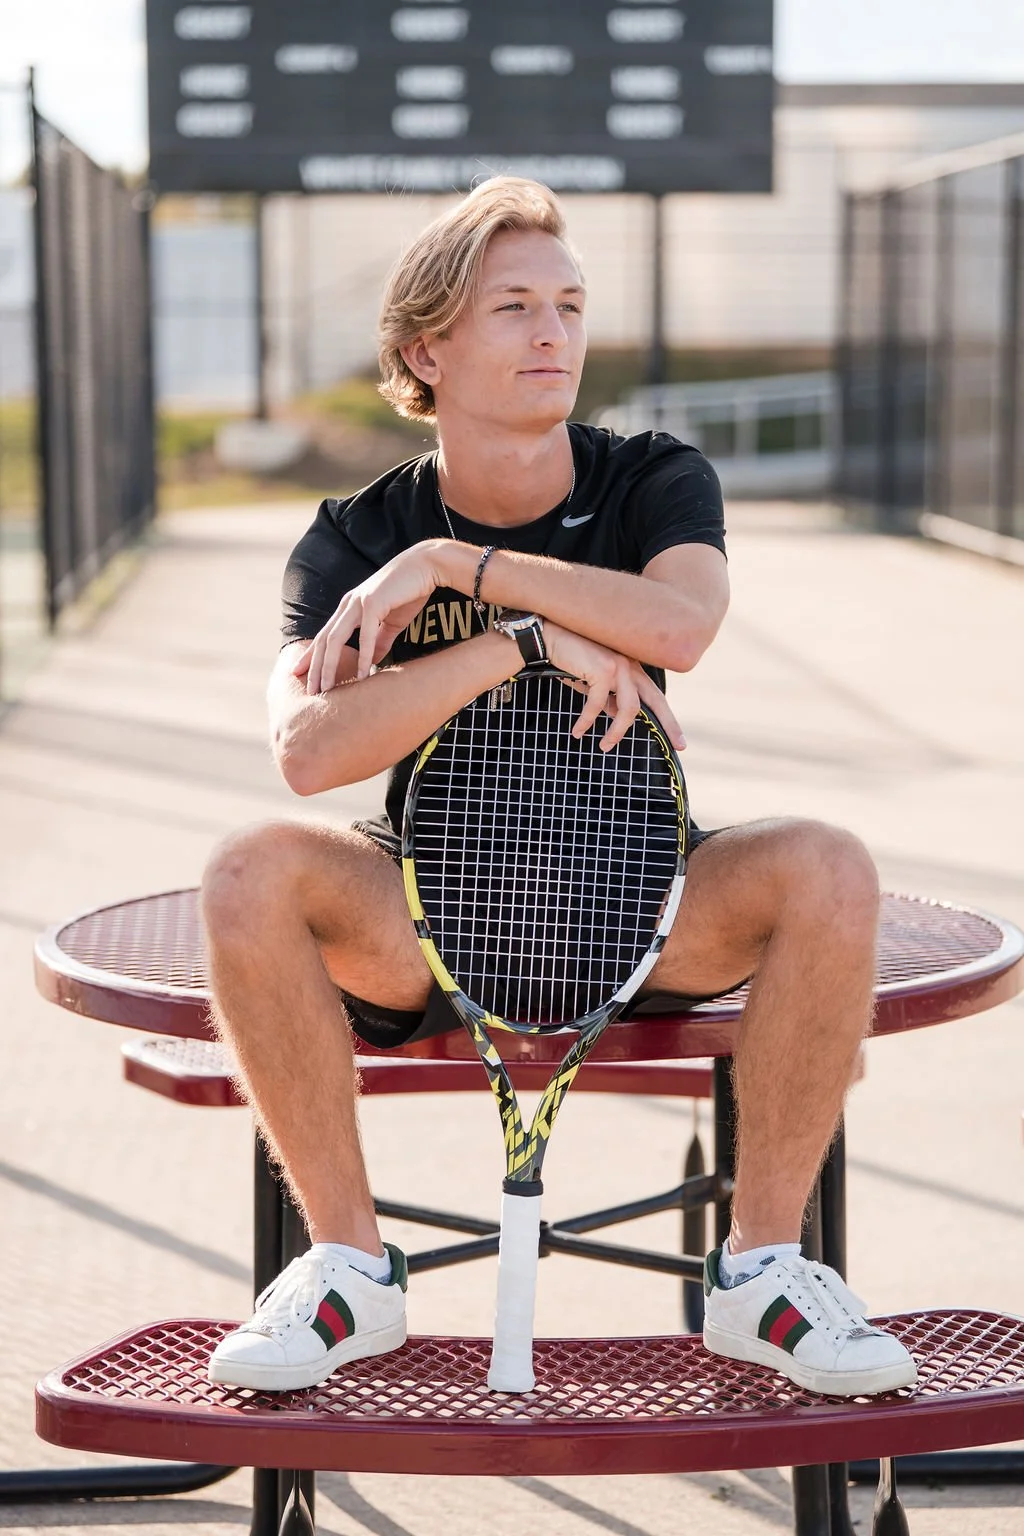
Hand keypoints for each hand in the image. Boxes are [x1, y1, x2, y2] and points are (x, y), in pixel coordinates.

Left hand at [293, 541, 447, 692]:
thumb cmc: (410, 591)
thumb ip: (380, 641)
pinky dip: (362, 656)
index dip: (311, 656)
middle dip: (314, 667)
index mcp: (349, 608)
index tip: (300, 675)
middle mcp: (348, 604)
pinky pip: (364, 635)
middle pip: (323, 641)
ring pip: (335, 639)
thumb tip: (372, 663)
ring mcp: (358, 602)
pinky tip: (361, 675)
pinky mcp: (373, 602)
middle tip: (309, 692)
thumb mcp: (391, 622)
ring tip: (326, 689)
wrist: (427, 566)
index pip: (324, 636)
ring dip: (329, 666)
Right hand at [542, 621, 685, 751]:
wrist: (548, 639)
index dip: (668, 718)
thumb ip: (609, 697)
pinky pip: (597, 705)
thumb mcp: (594, 682)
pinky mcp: (602, 670)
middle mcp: (629, 665)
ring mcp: (618, 666)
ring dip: (617, 732)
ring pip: (628, 709)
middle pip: (656, 700)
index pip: (655, 695)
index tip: (678, 740)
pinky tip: (578, 731)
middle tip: (679, 746)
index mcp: (631, 667)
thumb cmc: (569, 660)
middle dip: (669, 724)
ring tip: (604, 746)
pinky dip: (586, 721)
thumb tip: (615, 716)